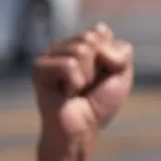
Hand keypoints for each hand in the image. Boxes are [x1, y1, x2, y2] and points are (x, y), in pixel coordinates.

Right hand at [32, 24, 133, 144]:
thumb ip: (121, 51)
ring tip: (76, 90)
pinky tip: (65, 93)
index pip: (101, 32)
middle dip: (99, 67)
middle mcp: (63, 45)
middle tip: (88, 85)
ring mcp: (49, 55)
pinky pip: (68, 65)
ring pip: (80, 51)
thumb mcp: (122, 75)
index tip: (103, 75)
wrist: (83, 128)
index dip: (110, 59)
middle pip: (91, 39)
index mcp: (80, 42)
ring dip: (86, 77)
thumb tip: (98, 34)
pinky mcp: (38, 68)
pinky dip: (75, 83)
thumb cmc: (100, 102)